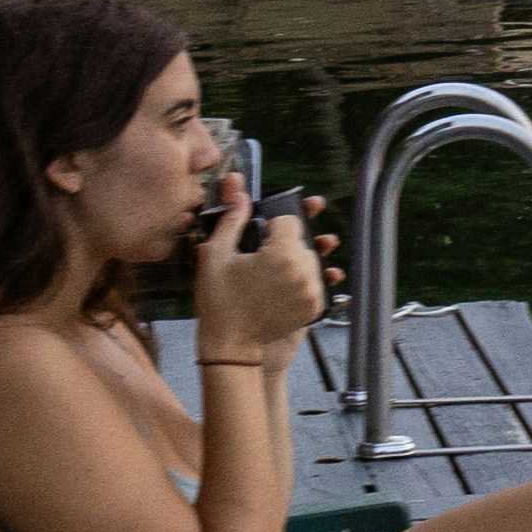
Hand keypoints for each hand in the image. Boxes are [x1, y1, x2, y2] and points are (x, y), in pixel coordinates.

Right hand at [187, 170, 324, 363]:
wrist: (230, 344)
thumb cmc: (218, 298)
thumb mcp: (216, 254)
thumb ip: (232, 218)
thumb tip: (239, 187)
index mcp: (284, 254)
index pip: (290, 220)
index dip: (272, 225)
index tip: (258, 237)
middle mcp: (305, 271)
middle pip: (303, 240)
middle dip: (285, 244)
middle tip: (261, 257)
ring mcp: (313, 291)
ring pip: (310, 260)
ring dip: (294, 261)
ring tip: (269, 273)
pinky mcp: (315, 307)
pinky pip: (314, 281)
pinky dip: (300, 280)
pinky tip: (279, 286)